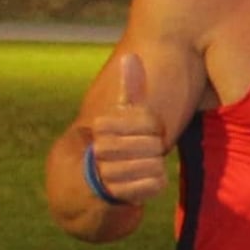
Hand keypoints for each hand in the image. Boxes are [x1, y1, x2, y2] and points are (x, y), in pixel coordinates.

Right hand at [77, 54, 170, 205]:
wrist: (93, 185)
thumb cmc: (119, 144)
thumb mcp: (126, 116)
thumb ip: (130, 88)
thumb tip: (131, 55)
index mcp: (106, 124)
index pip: (149, 121)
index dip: (155, 129)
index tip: (145, 132)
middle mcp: (103, 146)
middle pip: (154, 146)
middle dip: (155, 150)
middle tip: (144, 153)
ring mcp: (107, 171)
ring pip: (154, 166)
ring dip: (154, 168)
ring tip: (141, 167)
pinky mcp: (116, 194)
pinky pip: (153, 186)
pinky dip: (154, 185)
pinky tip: (142, 182)